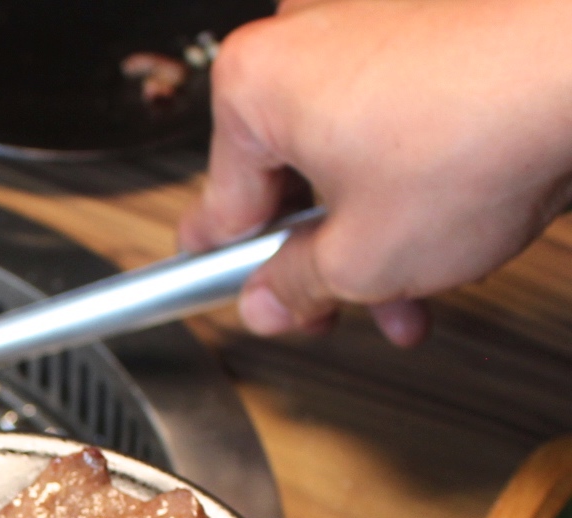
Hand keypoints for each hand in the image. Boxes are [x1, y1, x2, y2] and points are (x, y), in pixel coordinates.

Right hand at [181, 0, 571, 344]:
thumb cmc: (479, 136)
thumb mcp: (362, 260)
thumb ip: (295, 288)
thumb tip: (269, 300)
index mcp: (252, 85)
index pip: (222, 206)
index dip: (234, 272)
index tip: (240, 295)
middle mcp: (302, 37)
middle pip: (288, 178)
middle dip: (322, 256)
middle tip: (340, 306)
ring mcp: (369, 21)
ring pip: (348, 154)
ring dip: (373, 228)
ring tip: (413, 284)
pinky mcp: (431, 22)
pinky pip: (396, 117)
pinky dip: (411, 175)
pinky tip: (444, 225)